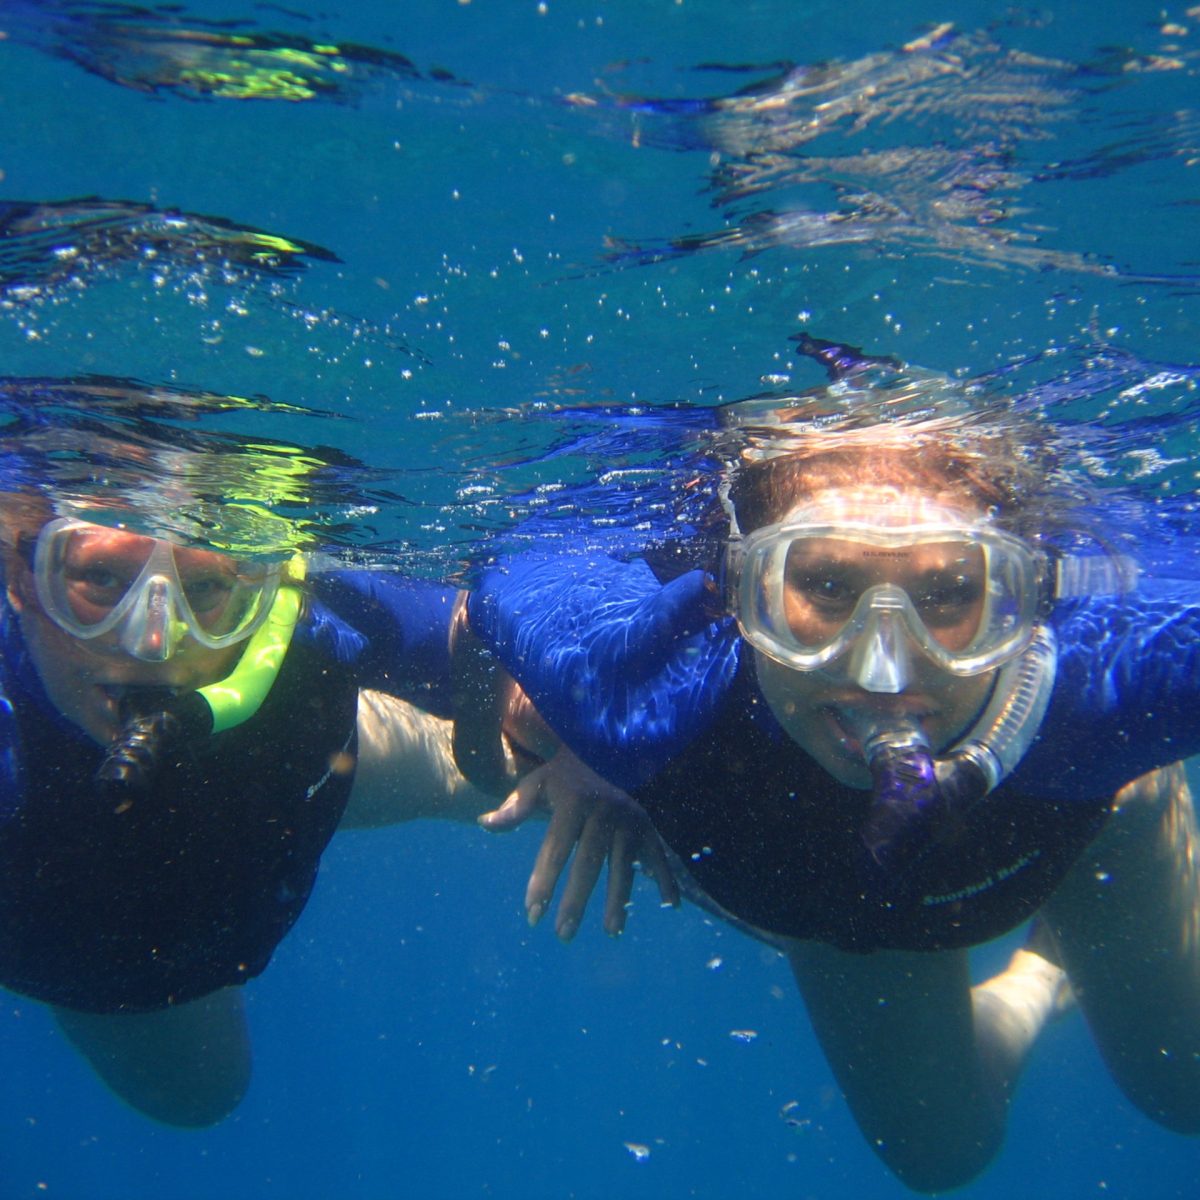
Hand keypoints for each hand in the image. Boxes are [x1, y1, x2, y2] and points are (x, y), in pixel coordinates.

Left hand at [479, 747, 679, 939]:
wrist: (608, 747)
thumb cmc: (566, 772)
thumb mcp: (539, 782)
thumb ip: (515, 807)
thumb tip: (484, 824)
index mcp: (574, 800)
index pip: (556, 848)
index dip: (543, 882)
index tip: (532, 915)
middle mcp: (605, 810)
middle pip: (589, 863)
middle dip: (576, 901)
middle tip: (563, 935)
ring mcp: (630, 819)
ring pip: (624, 866)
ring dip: (618, 900)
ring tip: (610, 932)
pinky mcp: (648, 826)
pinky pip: (658, 855)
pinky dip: (667, 879)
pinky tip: (671, 906)